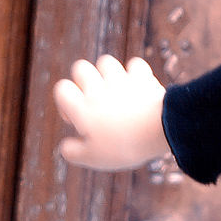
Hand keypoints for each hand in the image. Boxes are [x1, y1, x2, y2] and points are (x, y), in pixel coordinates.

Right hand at [53, 55, 170, 169]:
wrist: (159, 130)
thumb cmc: (123, 146)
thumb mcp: (93, 158)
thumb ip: (73, 153)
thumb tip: (65, 147)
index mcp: (82, 107)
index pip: (61, 89)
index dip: (65, 102)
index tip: (77, 119)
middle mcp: (98, 89)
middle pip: (80, 68)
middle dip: (83, 82)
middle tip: (95, 103)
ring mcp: (121, 80)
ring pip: (105, 62)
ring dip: (107, 75)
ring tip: (115, 94)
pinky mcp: (142, 78)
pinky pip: (135, 65)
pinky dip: (135, 73)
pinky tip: (137, 87)